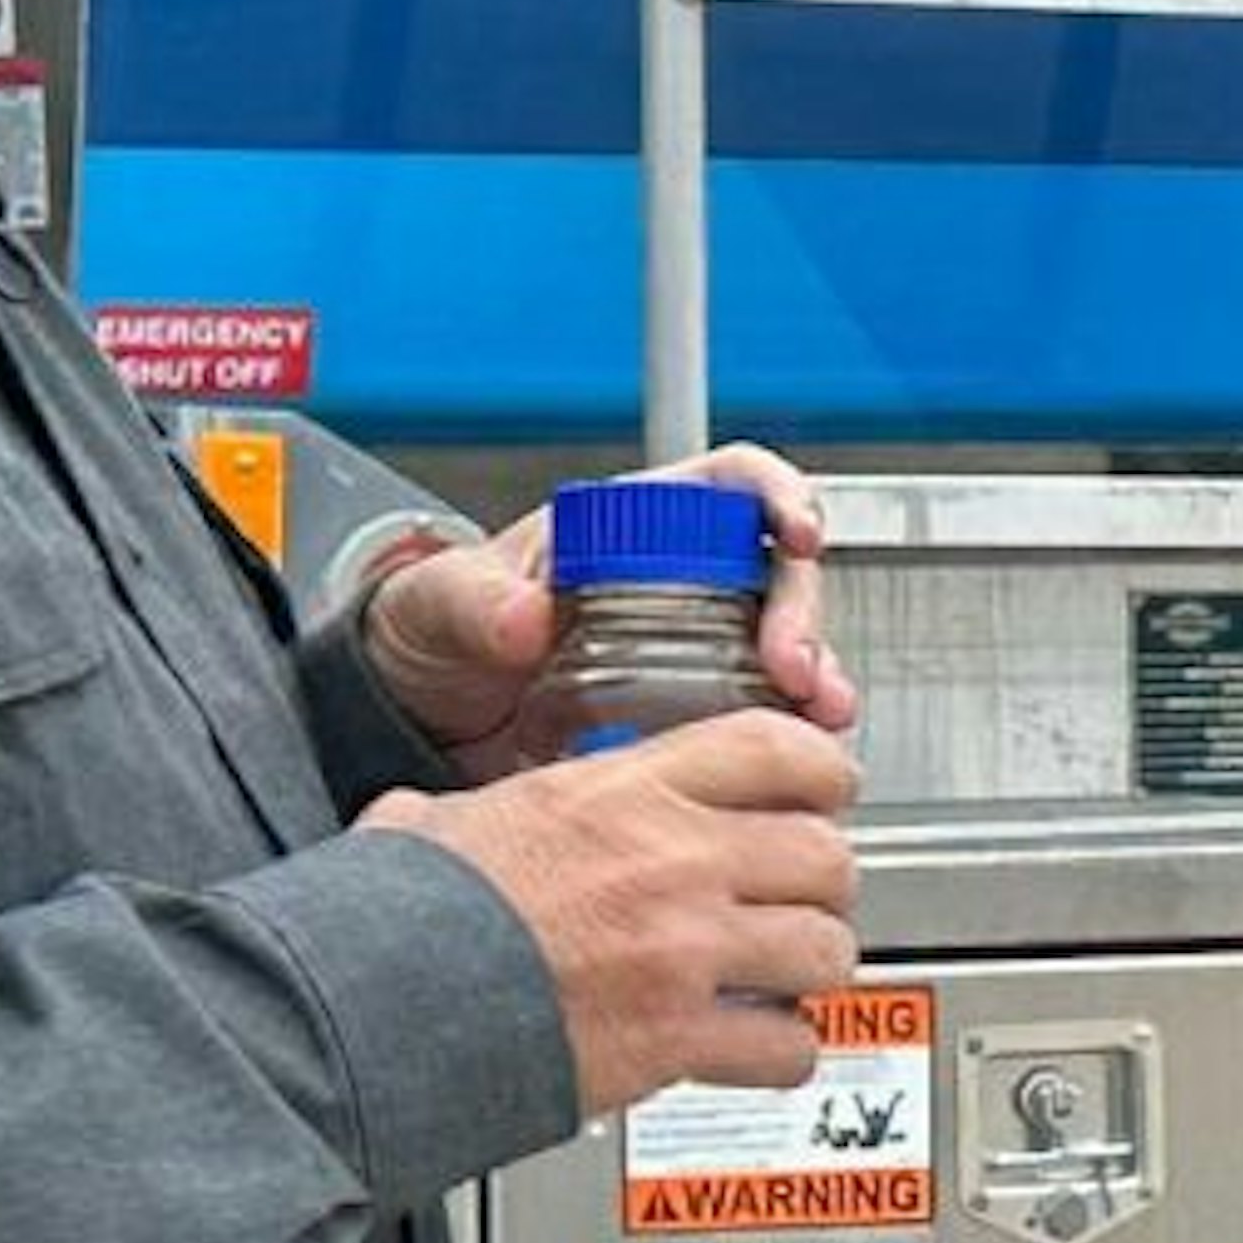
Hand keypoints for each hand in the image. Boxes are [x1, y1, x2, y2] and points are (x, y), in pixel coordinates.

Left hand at [356, 441, 856, 774]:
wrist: (424, 719)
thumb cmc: (439, 634)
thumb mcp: (441, 605)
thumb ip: (476, 603)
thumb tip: (526, 617)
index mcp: (629, 526)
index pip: (729, 484)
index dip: (779, 498)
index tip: (799, 535)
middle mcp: (676, 582)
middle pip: (775, 575)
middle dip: (801, 617)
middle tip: (793, 667)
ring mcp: (690, 651)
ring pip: (783, 650)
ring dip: (813, 683)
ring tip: (817, 718)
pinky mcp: (689, 717)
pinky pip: (757, 719)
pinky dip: (786, 738)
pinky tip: (792, 758)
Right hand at [367, 703, 861, 1121]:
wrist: (377, 1004)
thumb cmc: (396, 918)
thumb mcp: (433, 823)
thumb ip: (468, 811)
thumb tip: (430, 820)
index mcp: (620, 793)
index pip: (775, 748)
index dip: (819, 770)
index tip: (822, 792)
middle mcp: (670, 863)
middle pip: (825, 853)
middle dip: (823, 882)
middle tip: (801, 897)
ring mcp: (683, 951)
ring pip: (826, 949)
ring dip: (812, 967)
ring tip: (782, 976)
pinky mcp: (677, 1039)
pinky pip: (785, 1045)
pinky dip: (781, 1053)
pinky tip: (753, 1048)